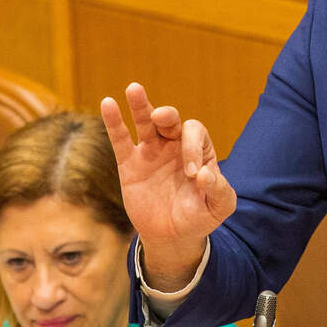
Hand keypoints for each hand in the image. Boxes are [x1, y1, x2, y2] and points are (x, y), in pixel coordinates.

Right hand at [100, 83, 234, 288]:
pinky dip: (114, 122)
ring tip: (134, 89)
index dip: (194, 149)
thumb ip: (219, 190)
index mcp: (198, 150)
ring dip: (140, 105)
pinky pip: (120, 139)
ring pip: (145, 122)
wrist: (173, 236)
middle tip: (162, 117)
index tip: (194, 175)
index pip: (195, 134)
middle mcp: (174, 145)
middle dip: (167, 116)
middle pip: (170, 120)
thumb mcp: (219, 207)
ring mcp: (150, 152)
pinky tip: (108, 103)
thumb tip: (205, 175)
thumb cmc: (199, 216)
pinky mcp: (129, 164)